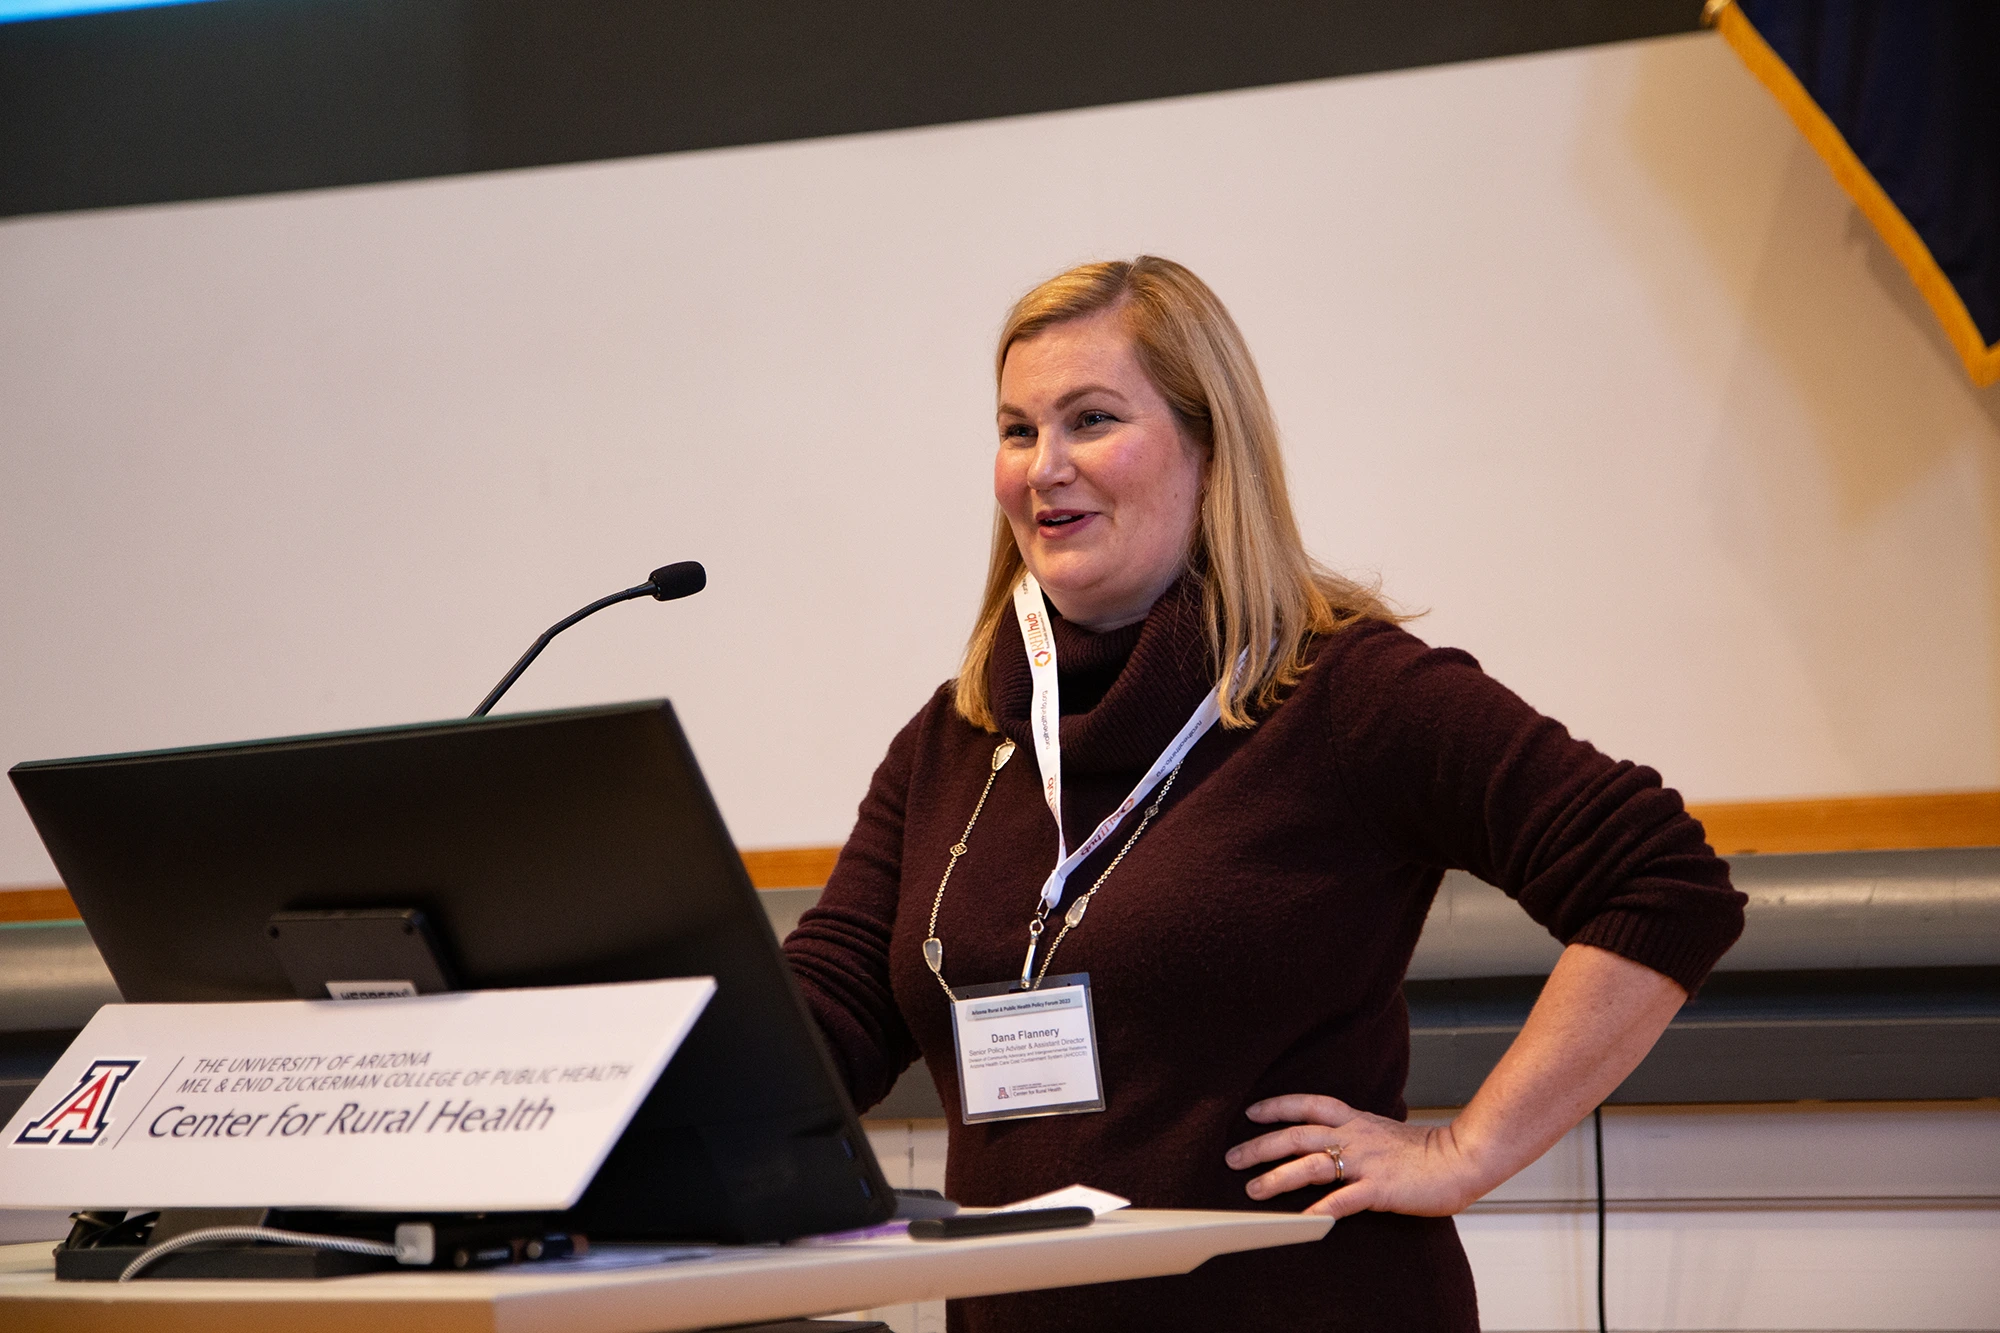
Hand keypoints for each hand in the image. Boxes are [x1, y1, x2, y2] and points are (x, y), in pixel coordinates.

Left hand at [1223, 1094, 1488, 1218]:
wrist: (1462, 1158)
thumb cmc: (1426, 1151)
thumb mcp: (1383, 1132)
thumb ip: (1356, 1135)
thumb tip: (1332, 1143)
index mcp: (1356, 1120)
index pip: (1308, 1105)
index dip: (1277, 1106)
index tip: (1251, 1112)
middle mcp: (1355, 1136)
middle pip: (1297, 1135)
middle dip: (1261, 1146)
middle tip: (1233, 1158)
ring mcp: (1365, 1162)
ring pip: (1310, 1165)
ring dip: (1277, 1178)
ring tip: (1253, 1190)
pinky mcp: (1379, 1189)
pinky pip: (1342, 1200)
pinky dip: (1320, 1210)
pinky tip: (1301, 1221)